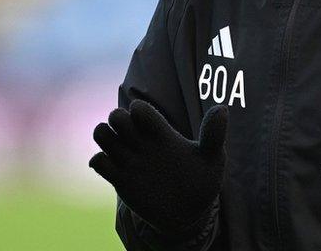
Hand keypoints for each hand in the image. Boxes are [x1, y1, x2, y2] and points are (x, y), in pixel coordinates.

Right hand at [90, 100, 228, 237]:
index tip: (153, 129)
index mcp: (162, 133)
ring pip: (101, 133)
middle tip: (134, 140)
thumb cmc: (202, 180)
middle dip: (118, 121)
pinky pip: (98, 161)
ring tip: (122, 153)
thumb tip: (222, 108)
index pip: (140, 108)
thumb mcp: (213, 158)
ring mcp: (130, 160)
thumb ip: (214, 134)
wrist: (189, 212)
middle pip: (115, 115)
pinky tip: (115, 171)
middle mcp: (143, 143)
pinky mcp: (120, 180)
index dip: (140, 111)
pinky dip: (100, 162)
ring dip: (105, 138)